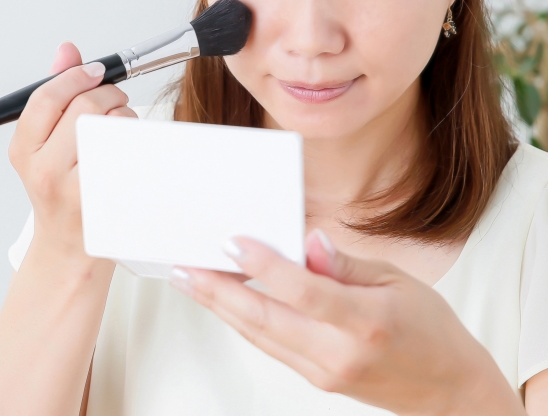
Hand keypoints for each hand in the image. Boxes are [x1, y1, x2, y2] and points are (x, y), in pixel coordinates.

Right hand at [9, 42, 136, 262]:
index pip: (47, 98)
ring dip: (126, 118)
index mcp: (24, 151)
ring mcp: (78, 188)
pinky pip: (131, 152)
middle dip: (109, 94)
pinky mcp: (107, 200)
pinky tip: (130, 149)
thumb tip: (68, 51)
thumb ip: (55, 96)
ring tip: (120, 131)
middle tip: (116, 100)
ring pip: (114, 127)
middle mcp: (45, 171)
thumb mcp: (44, 146)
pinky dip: (137, 142)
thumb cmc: (60, 194)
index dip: (75, 77)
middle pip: (85, 108)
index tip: (94, 72)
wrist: (69, 248)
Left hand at [170, 230, 525, 415]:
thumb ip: (345, 264)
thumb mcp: (398, 280)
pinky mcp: (317, 378)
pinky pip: (271, 346)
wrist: (446, 389)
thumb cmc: (430, 329)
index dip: (265, 265)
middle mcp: (339, 352)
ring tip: (193, 282)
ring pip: (260, 336)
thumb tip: (307, 242)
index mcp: (366, 321)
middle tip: (185, 268)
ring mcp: (324, 371)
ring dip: (221, 307)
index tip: (232, 242)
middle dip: (218, 292)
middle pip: (266, 319)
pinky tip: (226, 302)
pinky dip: (245, 322)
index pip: (304, 291)